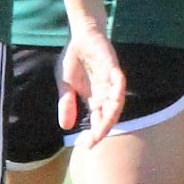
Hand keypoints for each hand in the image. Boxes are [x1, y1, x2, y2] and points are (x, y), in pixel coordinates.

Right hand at [61, 28, 126, 150]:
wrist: (81, 36)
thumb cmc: (74, 60)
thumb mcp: (65, 85)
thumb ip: (67, 104)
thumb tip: (66, 127)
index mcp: (95, 98)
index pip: (98, 120)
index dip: (95, 133)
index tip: (87, 146)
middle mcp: (105, 92)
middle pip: (109, 114)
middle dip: (104, 127)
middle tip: (97, 139)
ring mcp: (110, 79)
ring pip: (116, 99)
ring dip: (113, 111)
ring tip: (107, 124)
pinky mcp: (112, 65)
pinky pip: (117, 77)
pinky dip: (118, 85)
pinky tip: (116, 95)